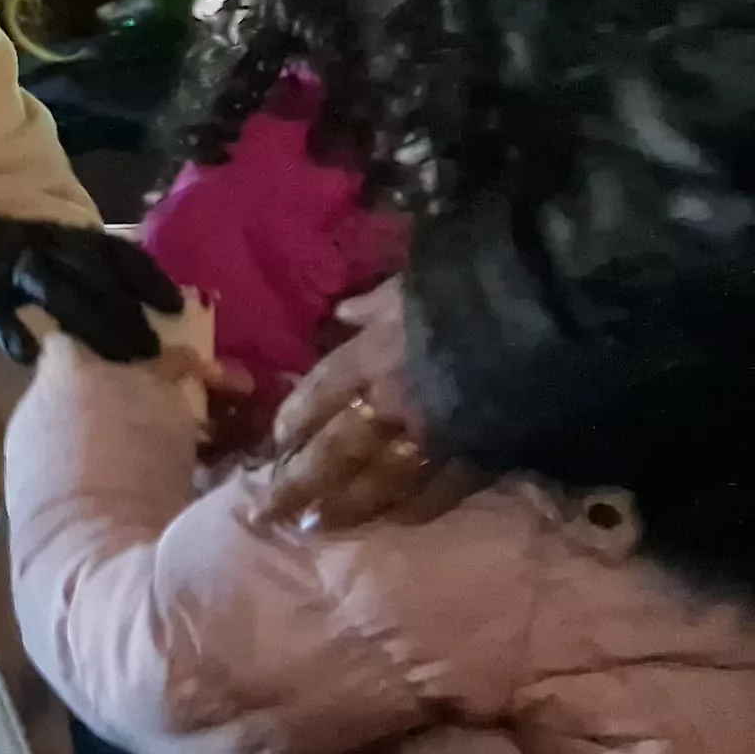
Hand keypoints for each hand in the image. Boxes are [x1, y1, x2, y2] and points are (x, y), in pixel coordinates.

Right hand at [0, 203, 180, 362]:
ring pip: (55, 289)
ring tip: (115, 361)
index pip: (114, 250)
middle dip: (125, 310)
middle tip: (151, 352)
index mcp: (60, 236)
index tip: (175, 308)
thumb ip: (79, 278)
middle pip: (92, 273)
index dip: (147, 277)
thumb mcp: (40, 254)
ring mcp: (4, 264)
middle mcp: (39, 244)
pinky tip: (31, 357)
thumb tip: (133, 318)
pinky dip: (15, 332)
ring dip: (89, 323)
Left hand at [258, 290, 477, 530]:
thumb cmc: (472, 293)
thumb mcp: (411, 286)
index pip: (318, 394)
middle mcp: (390, 402)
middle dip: (299, 484)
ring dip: (344, 507)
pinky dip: (411, 509)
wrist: (545, 318)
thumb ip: (375, 305)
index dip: (294, 422)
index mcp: (371, 356)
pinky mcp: (476, 458)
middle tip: (270, 513)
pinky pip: (437, 492)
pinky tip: (390, 522)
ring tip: (316, 528)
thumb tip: (344, 313)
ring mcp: (432, 436)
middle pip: (334, 450)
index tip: (276, 446)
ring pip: (377, 481)